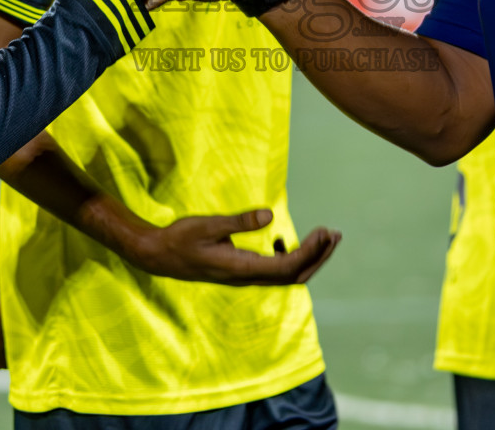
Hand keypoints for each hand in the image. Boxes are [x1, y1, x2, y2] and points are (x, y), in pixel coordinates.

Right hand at [126, 208, 340, 285]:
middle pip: (295, 276)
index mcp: (242, 268)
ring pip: (286, 276)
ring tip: (323, 237)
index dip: (310, 251)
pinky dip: (288, 257)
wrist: (159, 256)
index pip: (287, 266)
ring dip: (308, 258)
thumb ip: (238, 222)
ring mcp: (245, 277)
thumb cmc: (181, 238)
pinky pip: (273, 271)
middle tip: (335, 235)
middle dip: (318, 257)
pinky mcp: (241, 272)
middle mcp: (247, 278)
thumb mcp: (208, 225)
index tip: (324, 231)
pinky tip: (281, 239)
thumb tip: (270, 215)